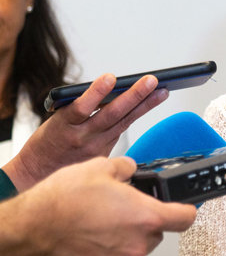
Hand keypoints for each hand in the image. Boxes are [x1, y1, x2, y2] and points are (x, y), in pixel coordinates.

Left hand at [6, 74, 168, 189]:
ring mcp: (81, 133)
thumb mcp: (90, 157)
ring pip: (111, 112)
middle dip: (145, 99)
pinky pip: (83, 107)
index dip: (148, 107)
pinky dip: (97, 93)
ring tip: (147, 81)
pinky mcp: (63, 125)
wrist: (32, 175)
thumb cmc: (59, 164)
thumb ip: (104, 138)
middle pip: (126, 116)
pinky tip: (109, 80)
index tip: (163, 93)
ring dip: (131, 95)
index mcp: (105, 145)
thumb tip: (119, 112)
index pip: (130, 121)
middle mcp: (96, 139)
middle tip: (161, 85)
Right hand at [12, 156, 195, 255]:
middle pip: (156, 233)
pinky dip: (105, 254)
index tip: (180, 209)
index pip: (186, 218)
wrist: (31, 226)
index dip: (184, 210)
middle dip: (143, 222)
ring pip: (133, 249)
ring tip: (98, 223)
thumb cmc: (64, 199)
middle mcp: (138, 244)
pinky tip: (88, 240)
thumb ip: (127, 168)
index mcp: (146, 217)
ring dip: (123, 238)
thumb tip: (131, 169)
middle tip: (119, 211)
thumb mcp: (101, 167)